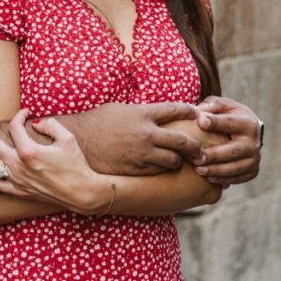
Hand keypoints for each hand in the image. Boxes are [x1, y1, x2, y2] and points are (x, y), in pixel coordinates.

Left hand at [0, 110, 110, 212]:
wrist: (81, 192)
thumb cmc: (76, 164)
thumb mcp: (67, 138)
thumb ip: (49, 124)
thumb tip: (33, 123)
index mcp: (29, 151)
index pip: (16, 126)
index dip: (20, 115)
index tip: (27, 112)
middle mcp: (18, 165)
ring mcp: (16, 179)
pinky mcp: (18, 190)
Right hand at [69, 101, 202, 174]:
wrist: (79, 142)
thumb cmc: (97, 122)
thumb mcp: (120, 109)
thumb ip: (142, 112)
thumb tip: (158, 113)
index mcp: (143, 113)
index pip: (177, 109)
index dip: (191, 111)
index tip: (198, 114)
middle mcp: (146, 133)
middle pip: (183, 140)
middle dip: (196, 146)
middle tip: (200, 149)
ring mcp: (142, 154)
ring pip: (173, 160)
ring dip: (178, 160)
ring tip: (177, 159)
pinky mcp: (136, 169)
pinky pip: (158, 171)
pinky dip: (162, 169)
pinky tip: (160, 166)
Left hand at [193, 96, 261, 184]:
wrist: (249, 132)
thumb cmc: (230, 115)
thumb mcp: (224, 105)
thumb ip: (212, 104)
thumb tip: (198, 110)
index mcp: (248, 123)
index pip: (230, 123)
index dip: (216, 122)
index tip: (200, 122)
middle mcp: (254, 142)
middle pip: (233, 150)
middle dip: (214, 155)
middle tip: (196, 157)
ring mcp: (254, 158)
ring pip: (235, 167)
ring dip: (216, 170)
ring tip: (198, 169)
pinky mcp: (252, 171)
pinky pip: (237, 177)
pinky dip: (222, 179)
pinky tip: (208, 178)